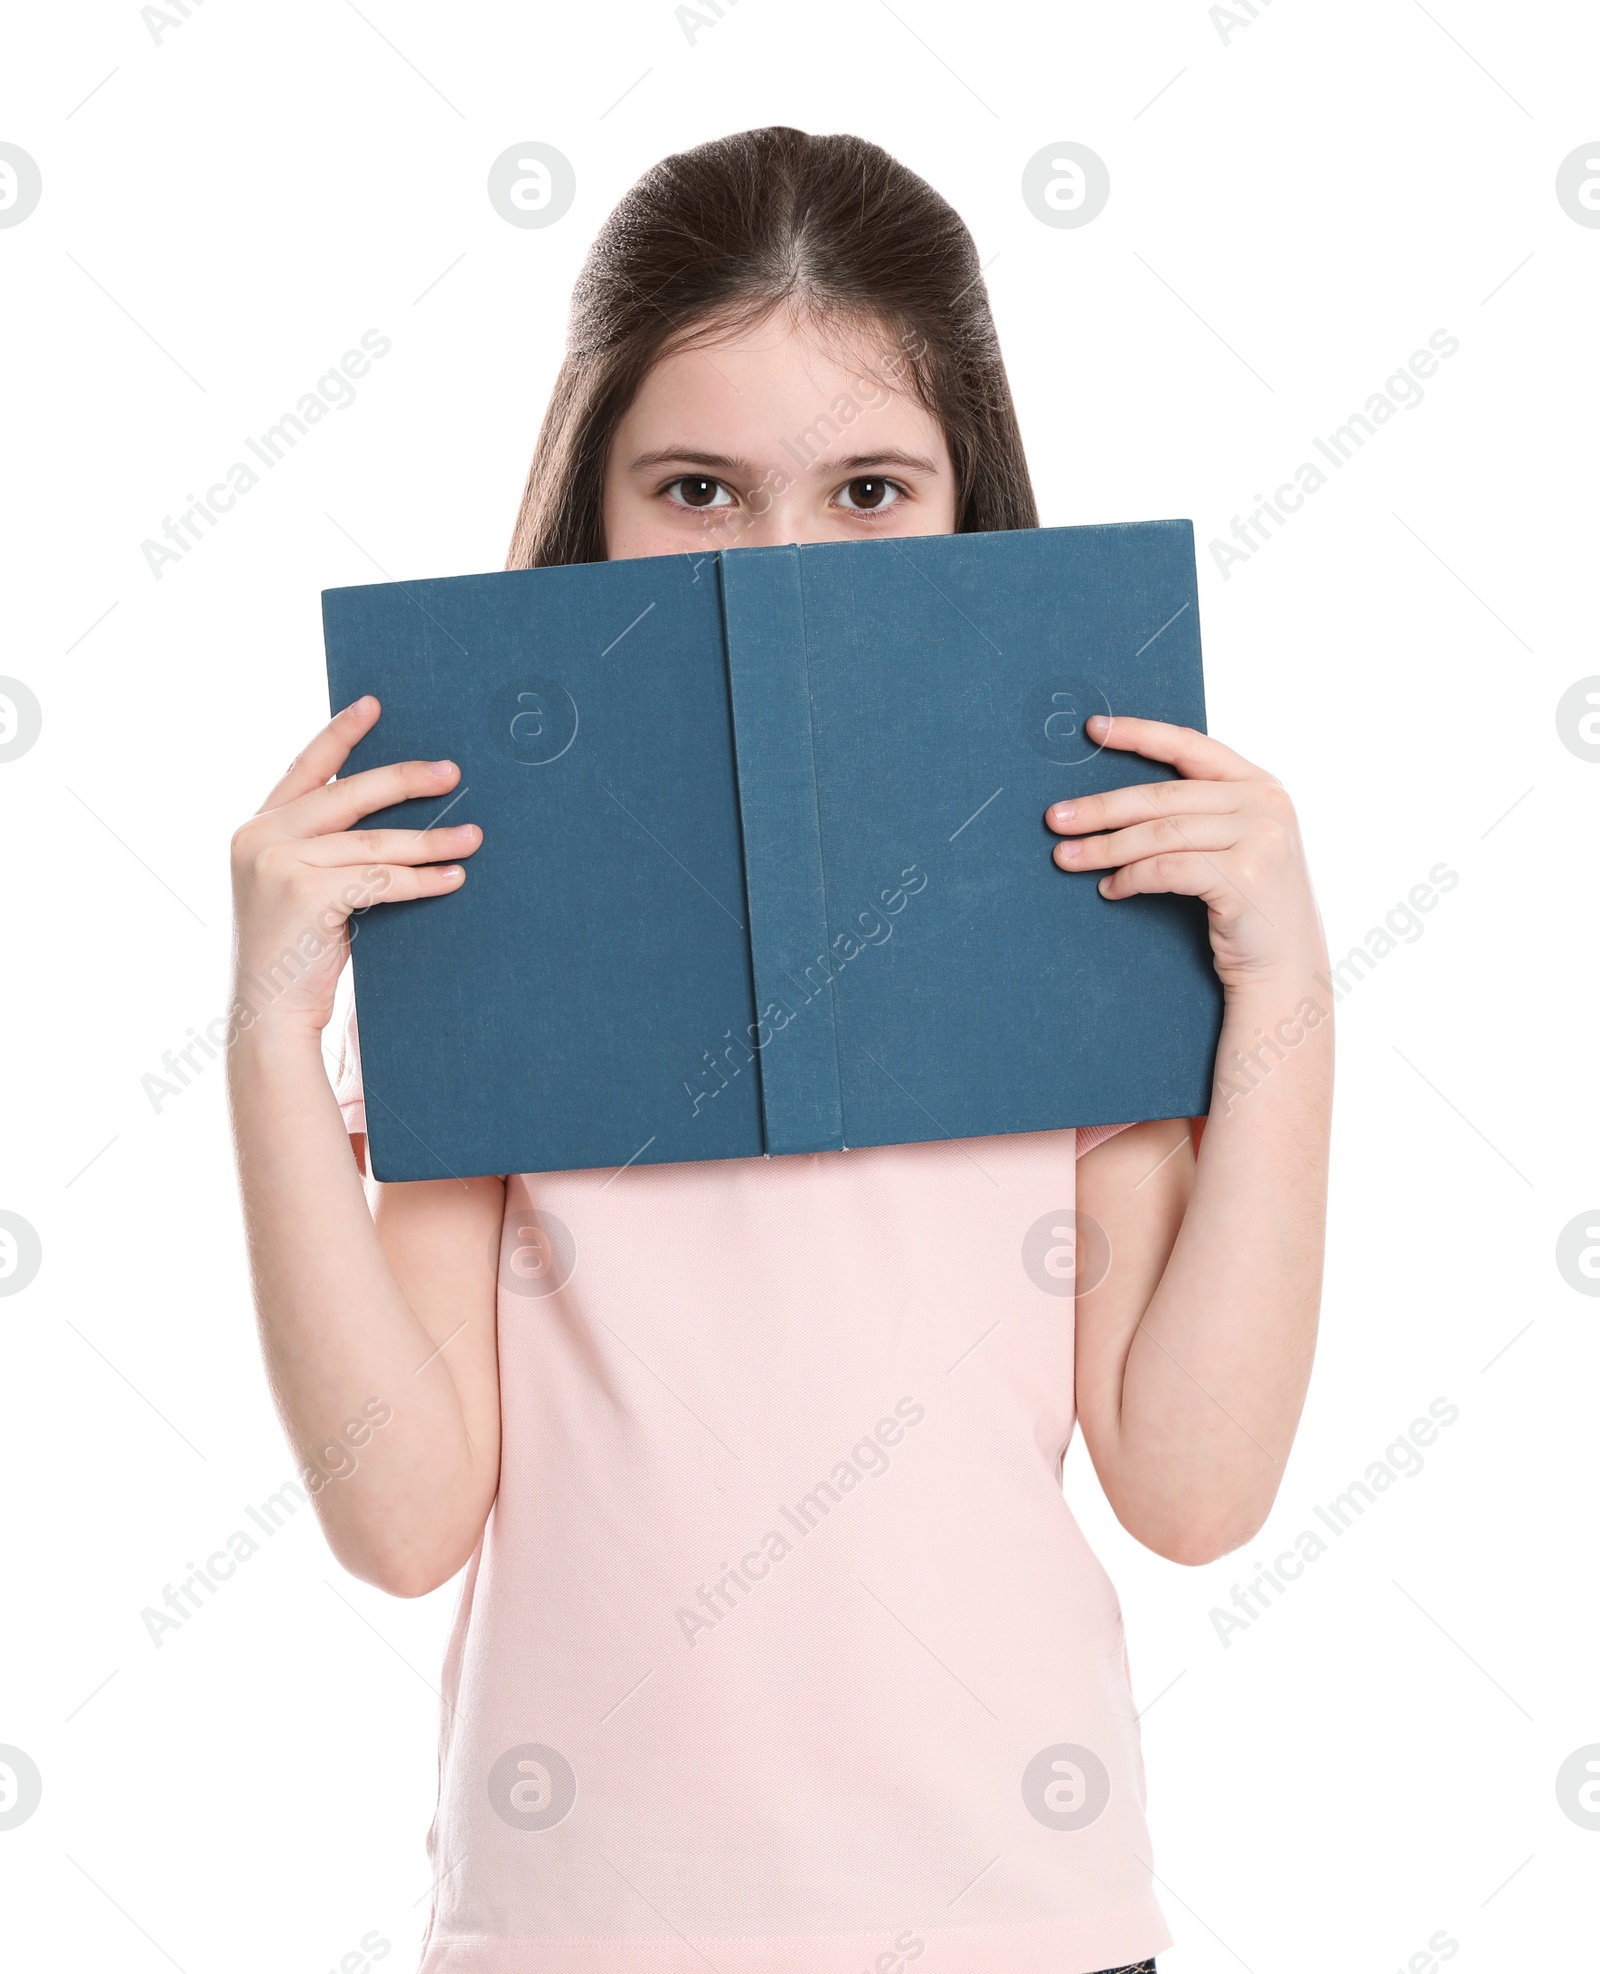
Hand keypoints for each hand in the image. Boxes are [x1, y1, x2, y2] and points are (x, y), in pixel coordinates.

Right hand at [229, 696, 481, 1036]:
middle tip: (453, 773)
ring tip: (474, 837)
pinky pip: (379, 879)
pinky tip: (454, 879)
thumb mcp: (298, 888)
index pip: (304, 769)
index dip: (340, 734)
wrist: (267, 1015)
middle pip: (348, 795)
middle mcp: (259, 837)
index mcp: (255, 828)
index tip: (374, 704)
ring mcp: (278, 863)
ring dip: (431, 840)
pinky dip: (422, 880)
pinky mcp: (303, 893)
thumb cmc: (295, 956)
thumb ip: (321, 849)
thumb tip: (387, 818)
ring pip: (374, 842)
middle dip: (406, 780)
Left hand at [1044, 714, 1323, 992]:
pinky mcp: (1244, 877)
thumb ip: (1201, 814)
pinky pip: (1167, 869)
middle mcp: (1264, 804)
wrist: (1286, 968)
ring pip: (1160, 834)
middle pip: (1163, 796)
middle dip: (1103, 808)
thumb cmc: (1249, 907)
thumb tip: (1120, 802)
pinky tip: (1110, 888)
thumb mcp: (1236, 845)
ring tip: (1067, 858)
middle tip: (1056, 818)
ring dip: (1106, 847)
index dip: (1140, 734)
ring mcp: (1260, 838)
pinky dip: (1131, 877)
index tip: (1094, 729)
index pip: (1191, 746)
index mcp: (1260, 785)